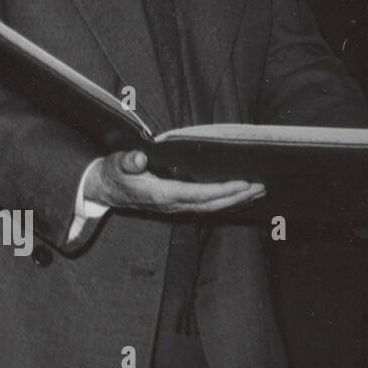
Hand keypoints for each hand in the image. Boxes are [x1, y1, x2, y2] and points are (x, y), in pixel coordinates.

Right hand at [85, 150, 263, 213]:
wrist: (105, 190)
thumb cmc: (114, 173)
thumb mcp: (116, 164)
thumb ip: (127, 162)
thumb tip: (139, 159)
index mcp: (161, 194)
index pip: (197, 194)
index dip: (221, 191)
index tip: (242, 184)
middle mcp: (172, 205)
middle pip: (211, 204)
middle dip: (238, 197)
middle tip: (262, 187)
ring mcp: (176, 208)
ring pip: (212, 208)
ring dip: (236, 201)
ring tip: (259, 192)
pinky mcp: (178, 206)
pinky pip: (206, 207)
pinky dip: (226, 204)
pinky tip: (241, 198)